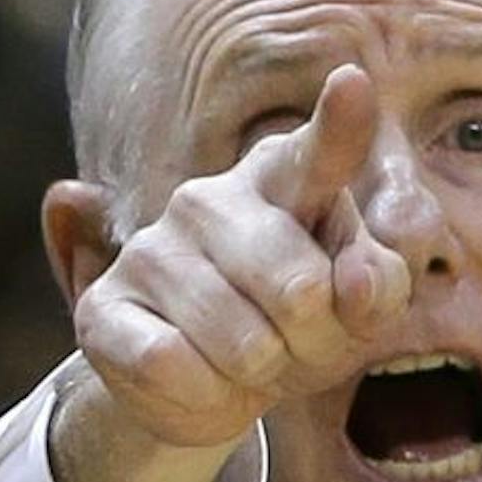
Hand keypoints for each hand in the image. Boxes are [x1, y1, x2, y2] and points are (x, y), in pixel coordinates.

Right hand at [68, 65, 412, 449]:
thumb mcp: (356, 310)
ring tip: (249, 363)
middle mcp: (210, 199)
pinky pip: (175, 368)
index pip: (317, 154)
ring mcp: (151, 249)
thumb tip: (358, 284)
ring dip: (261, 378)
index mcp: (281, 180)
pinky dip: (207, 398)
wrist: (208, 388)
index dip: (339, 125)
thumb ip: (378, 286)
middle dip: (317, 343)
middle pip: (302, 291)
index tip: (355, 84)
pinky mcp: (104, 308)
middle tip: (297, 343)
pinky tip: (200, 380)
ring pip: (245, 344)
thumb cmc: (297, 328)